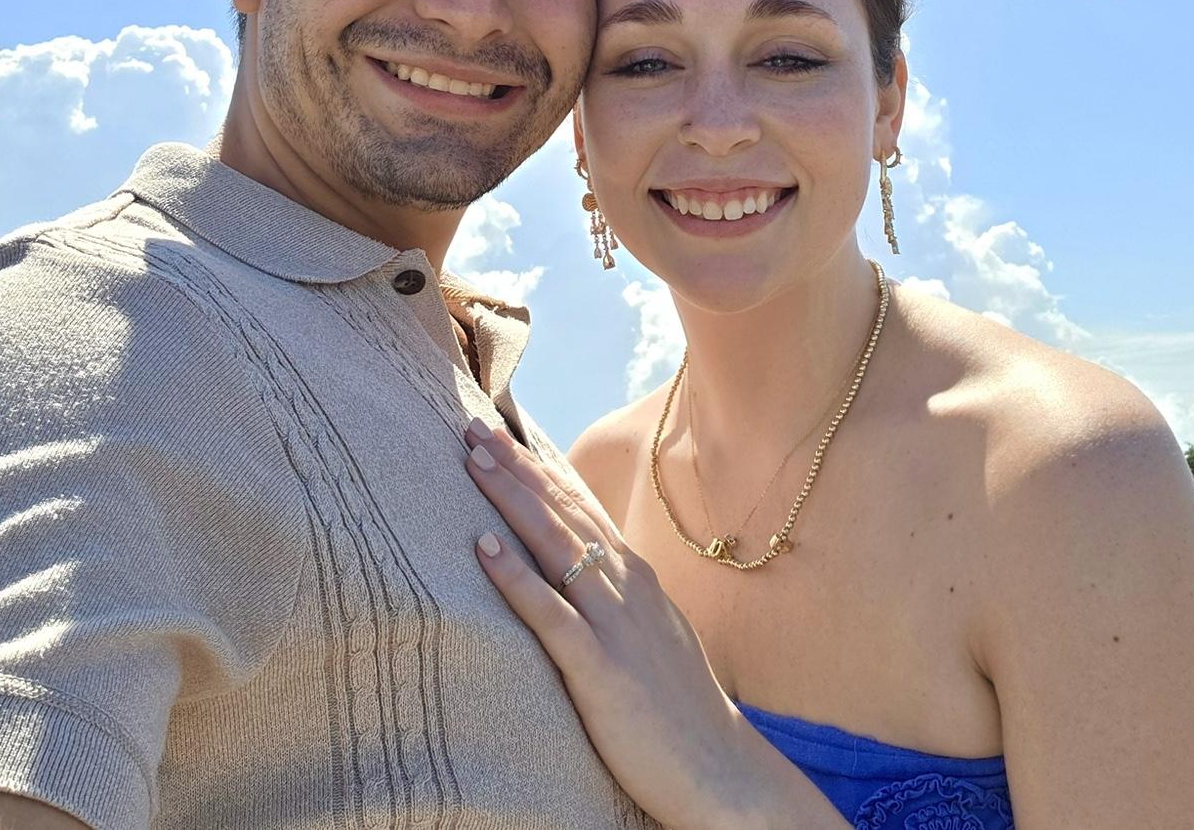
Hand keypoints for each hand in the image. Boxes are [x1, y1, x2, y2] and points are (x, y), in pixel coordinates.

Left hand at [463, 420, 843, 829]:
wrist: (721, 769)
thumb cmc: (678, 705)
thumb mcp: (650, 630)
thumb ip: (617, 595)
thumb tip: (585, 567)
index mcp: (633, 575)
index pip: (580, 507)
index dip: (540, 467)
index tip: (504, 431)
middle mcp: (623, 585)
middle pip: (562, 511)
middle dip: (516, 466)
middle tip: (473, 425)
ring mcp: (612, 623)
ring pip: (553, 544)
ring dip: (511, 498)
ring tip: (473, 461)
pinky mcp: (599, 667)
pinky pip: (549, 614)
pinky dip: (515, 577)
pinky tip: (484, 548)